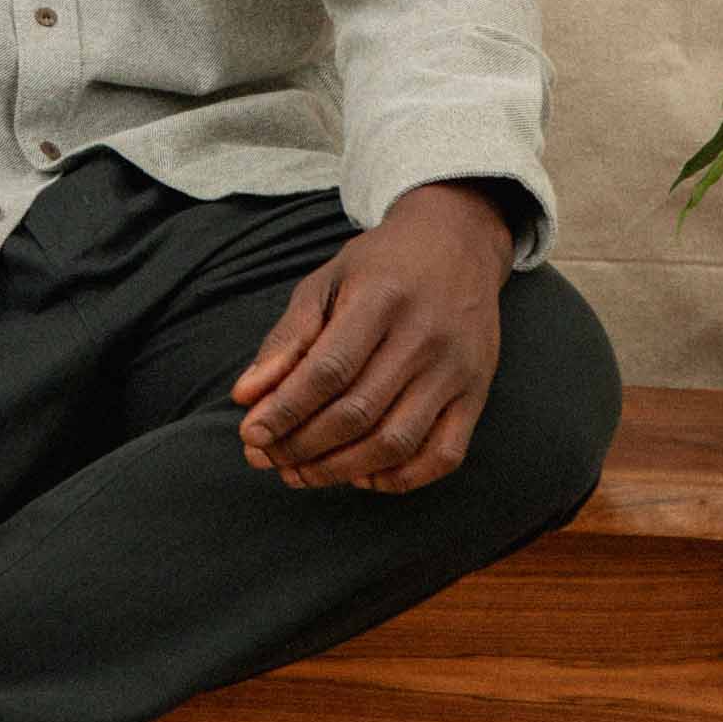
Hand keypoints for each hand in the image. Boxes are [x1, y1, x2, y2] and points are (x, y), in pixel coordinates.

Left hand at [228, 184, 512, 493]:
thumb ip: (287, 338)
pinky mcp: (476, 394)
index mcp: (381, 298)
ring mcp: (456, 369)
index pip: (328, 370)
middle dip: (302, 445)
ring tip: (300, 472)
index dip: (285, 410)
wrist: (458, 243)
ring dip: (340, 470)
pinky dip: (399, 479)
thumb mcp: (325, 281)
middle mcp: (425, 336)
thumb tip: (246, 396)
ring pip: (396, 442)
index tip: (250, 436)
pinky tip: (361, 476)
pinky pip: (442, 456)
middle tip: (266, 458)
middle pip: (358, 413)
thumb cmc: (380, 265)